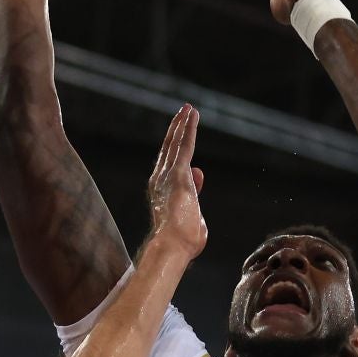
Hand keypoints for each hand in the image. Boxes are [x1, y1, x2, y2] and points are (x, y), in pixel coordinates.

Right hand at [145, 104, 206, 259]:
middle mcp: (159, 181)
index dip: (177, 153)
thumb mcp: (192, 216)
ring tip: (187, 109)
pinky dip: (188, 128)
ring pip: (175, 143)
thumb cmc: (182, 242)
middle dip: (176, 131)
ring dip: (181, 125)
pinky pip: (184, 145)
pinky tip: (191, 114)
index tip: (184, 141)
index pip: (171, 169)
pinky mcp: (178, 173)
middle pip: (168, 150)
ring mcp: (167, 176)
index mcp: (161, 194)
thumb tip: (198, 172)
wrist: (173, 246)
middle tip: (182, 114)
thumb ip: (194, 195)